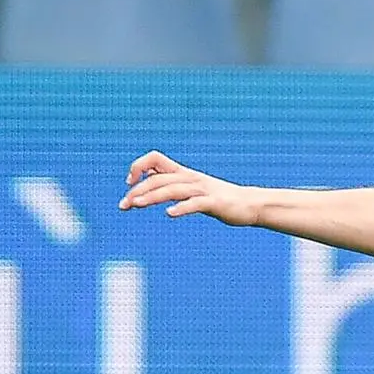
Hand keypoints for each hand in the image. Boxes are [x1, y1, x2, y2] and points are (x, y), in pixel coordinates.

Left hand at [119, 151, 258, 224]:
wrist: (250, 204)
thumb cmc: (219, 199)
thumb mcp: (193, 189)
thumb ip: (173, 185)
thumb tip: (152, 184)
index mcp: (183, 173)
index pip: (154, 158)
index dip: (138, 166)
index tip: (129, 183)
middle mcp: (190, 178)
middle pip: (158, 179)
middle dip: (137, 190)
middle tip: (124, 205)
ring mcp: (202, 190)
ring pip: (172, 190)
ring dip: (152, 197)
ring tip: (137, 205)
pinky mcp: (214, 202)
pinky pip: (195, 204)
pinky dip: (182, 208)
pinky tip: (170, 214)